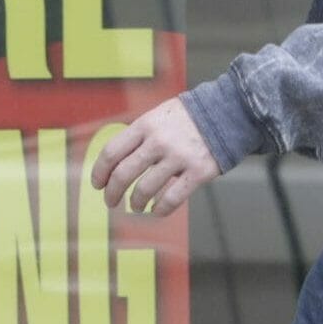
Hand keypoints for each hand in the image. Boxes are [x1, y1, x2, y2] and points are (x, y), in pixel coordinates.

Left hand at [88, 97, 219, 215]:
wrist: (225, 113)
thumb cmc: (187, 118)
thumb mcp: (156, 116)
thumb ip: (137, 136)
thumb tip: (114, 163)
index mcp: (144, 125)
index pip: (112, 152)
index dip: (99, 172)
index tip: (97, 184)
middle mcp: (159, 141)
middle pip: (123, 174)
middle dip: (112, 193)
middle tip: (111, 201)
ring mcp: (179, 157)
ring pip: (145, 189)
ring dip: (136, 203)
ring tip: (136, 206)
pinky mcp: (198, 172)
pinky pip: (172, 198)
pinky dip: (160, 209)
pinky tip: (155, 210)